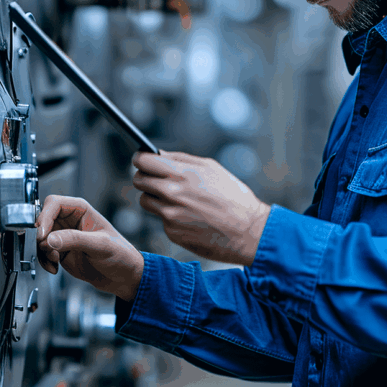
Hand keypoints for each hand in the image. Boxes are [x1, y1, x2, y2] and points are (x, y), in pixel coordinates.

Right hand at [36, 195, 143, 301]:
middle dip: (41, 237)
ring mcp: (64, 237)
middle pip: (42, 221)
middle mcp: (69, 221)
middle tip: (48, 250)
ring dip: (42, 251)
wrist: (123, 277)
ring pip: (40, 239)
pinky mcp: (60, 252)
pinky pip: (43, 253)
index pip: (54, 204)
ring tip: (54, 260)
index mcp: (81, 210)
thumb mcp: (100, 245)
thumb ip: (75, 240)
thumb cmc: (120, 254)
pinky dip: (44, 261)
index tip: (43, 234)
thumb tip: (50, 239)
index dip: (45, 217)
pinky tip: (54, 268)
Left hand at [131, 150, 270, 265]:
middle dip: (145, 177)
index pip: (144, 161)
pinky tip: (189, 216)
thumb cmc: (234, 197)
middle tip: (156, 178)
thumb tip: (160, 154)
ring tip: (177, 198)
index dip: (140, 159)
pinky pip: (161, 219)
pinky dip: (170, 216)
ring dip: (155, 198)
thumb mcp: (212, 168)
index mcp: (182, 174)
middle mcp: (172, 194)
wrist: (248, 231)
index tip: (141, 160)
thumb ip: (182, 160)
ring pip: (146, 201)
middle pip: (139, 181)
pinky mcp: (172, 233)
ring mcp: (170, 215)